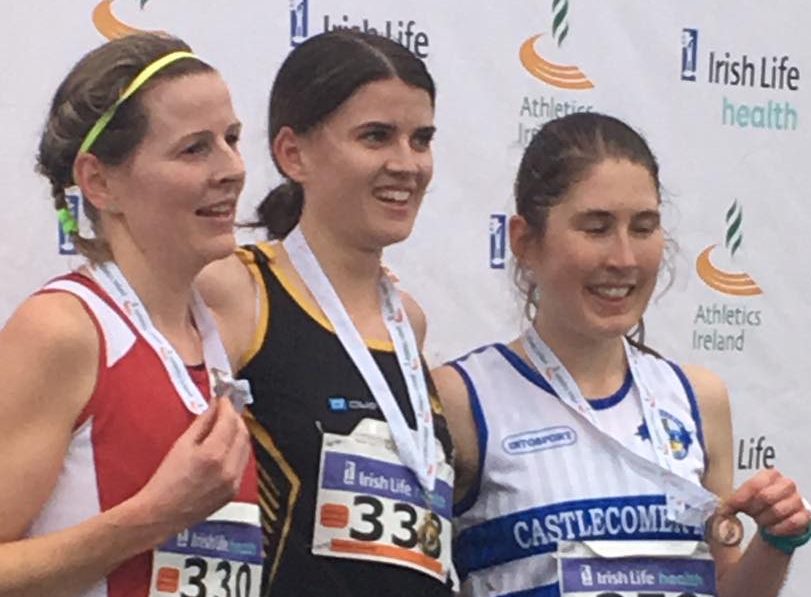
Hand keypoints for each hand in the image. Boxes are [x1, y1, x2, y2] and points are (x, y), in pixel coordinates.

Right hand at [133, 396, 251, 534]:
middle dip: (235, 418)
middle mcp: (227, 469)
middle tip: (225, 410)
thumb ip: (201, 424)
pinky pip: (242, 464)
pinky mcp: (233, 491)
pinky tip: (227, 447)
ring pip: (245, 448)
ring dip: (239, 433)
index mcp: (213, 455)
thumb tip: (213, 407)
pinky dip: (238, 450)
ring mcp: (233, 482)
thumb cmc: (165, 483)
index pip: (229, 421)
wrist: (160, 514)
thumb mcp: (181, 446)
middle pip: (242, 433)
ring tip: (226, 426)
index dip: (227, 406)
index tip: (223, 399)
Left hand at [720, 469, 810, 536]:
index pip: (754, 484)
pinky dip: (778, 529)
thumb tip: (721, 512)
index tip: (729, 508)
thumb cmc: (758, 506)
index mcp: (770, 475)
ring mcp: (798, 499)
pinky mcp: (806, 515)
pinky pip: (793, 523)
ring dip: (765, 520)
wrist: (776, 521)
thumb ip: (731, 503)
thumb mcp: (743, 501)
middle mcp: (786, 484)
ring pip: (778, 511)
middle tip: (750, 515)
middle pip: (766, 497)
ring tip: (761, 521)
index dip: (740, 498)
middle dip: (754, 510)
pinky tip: (771, 529)